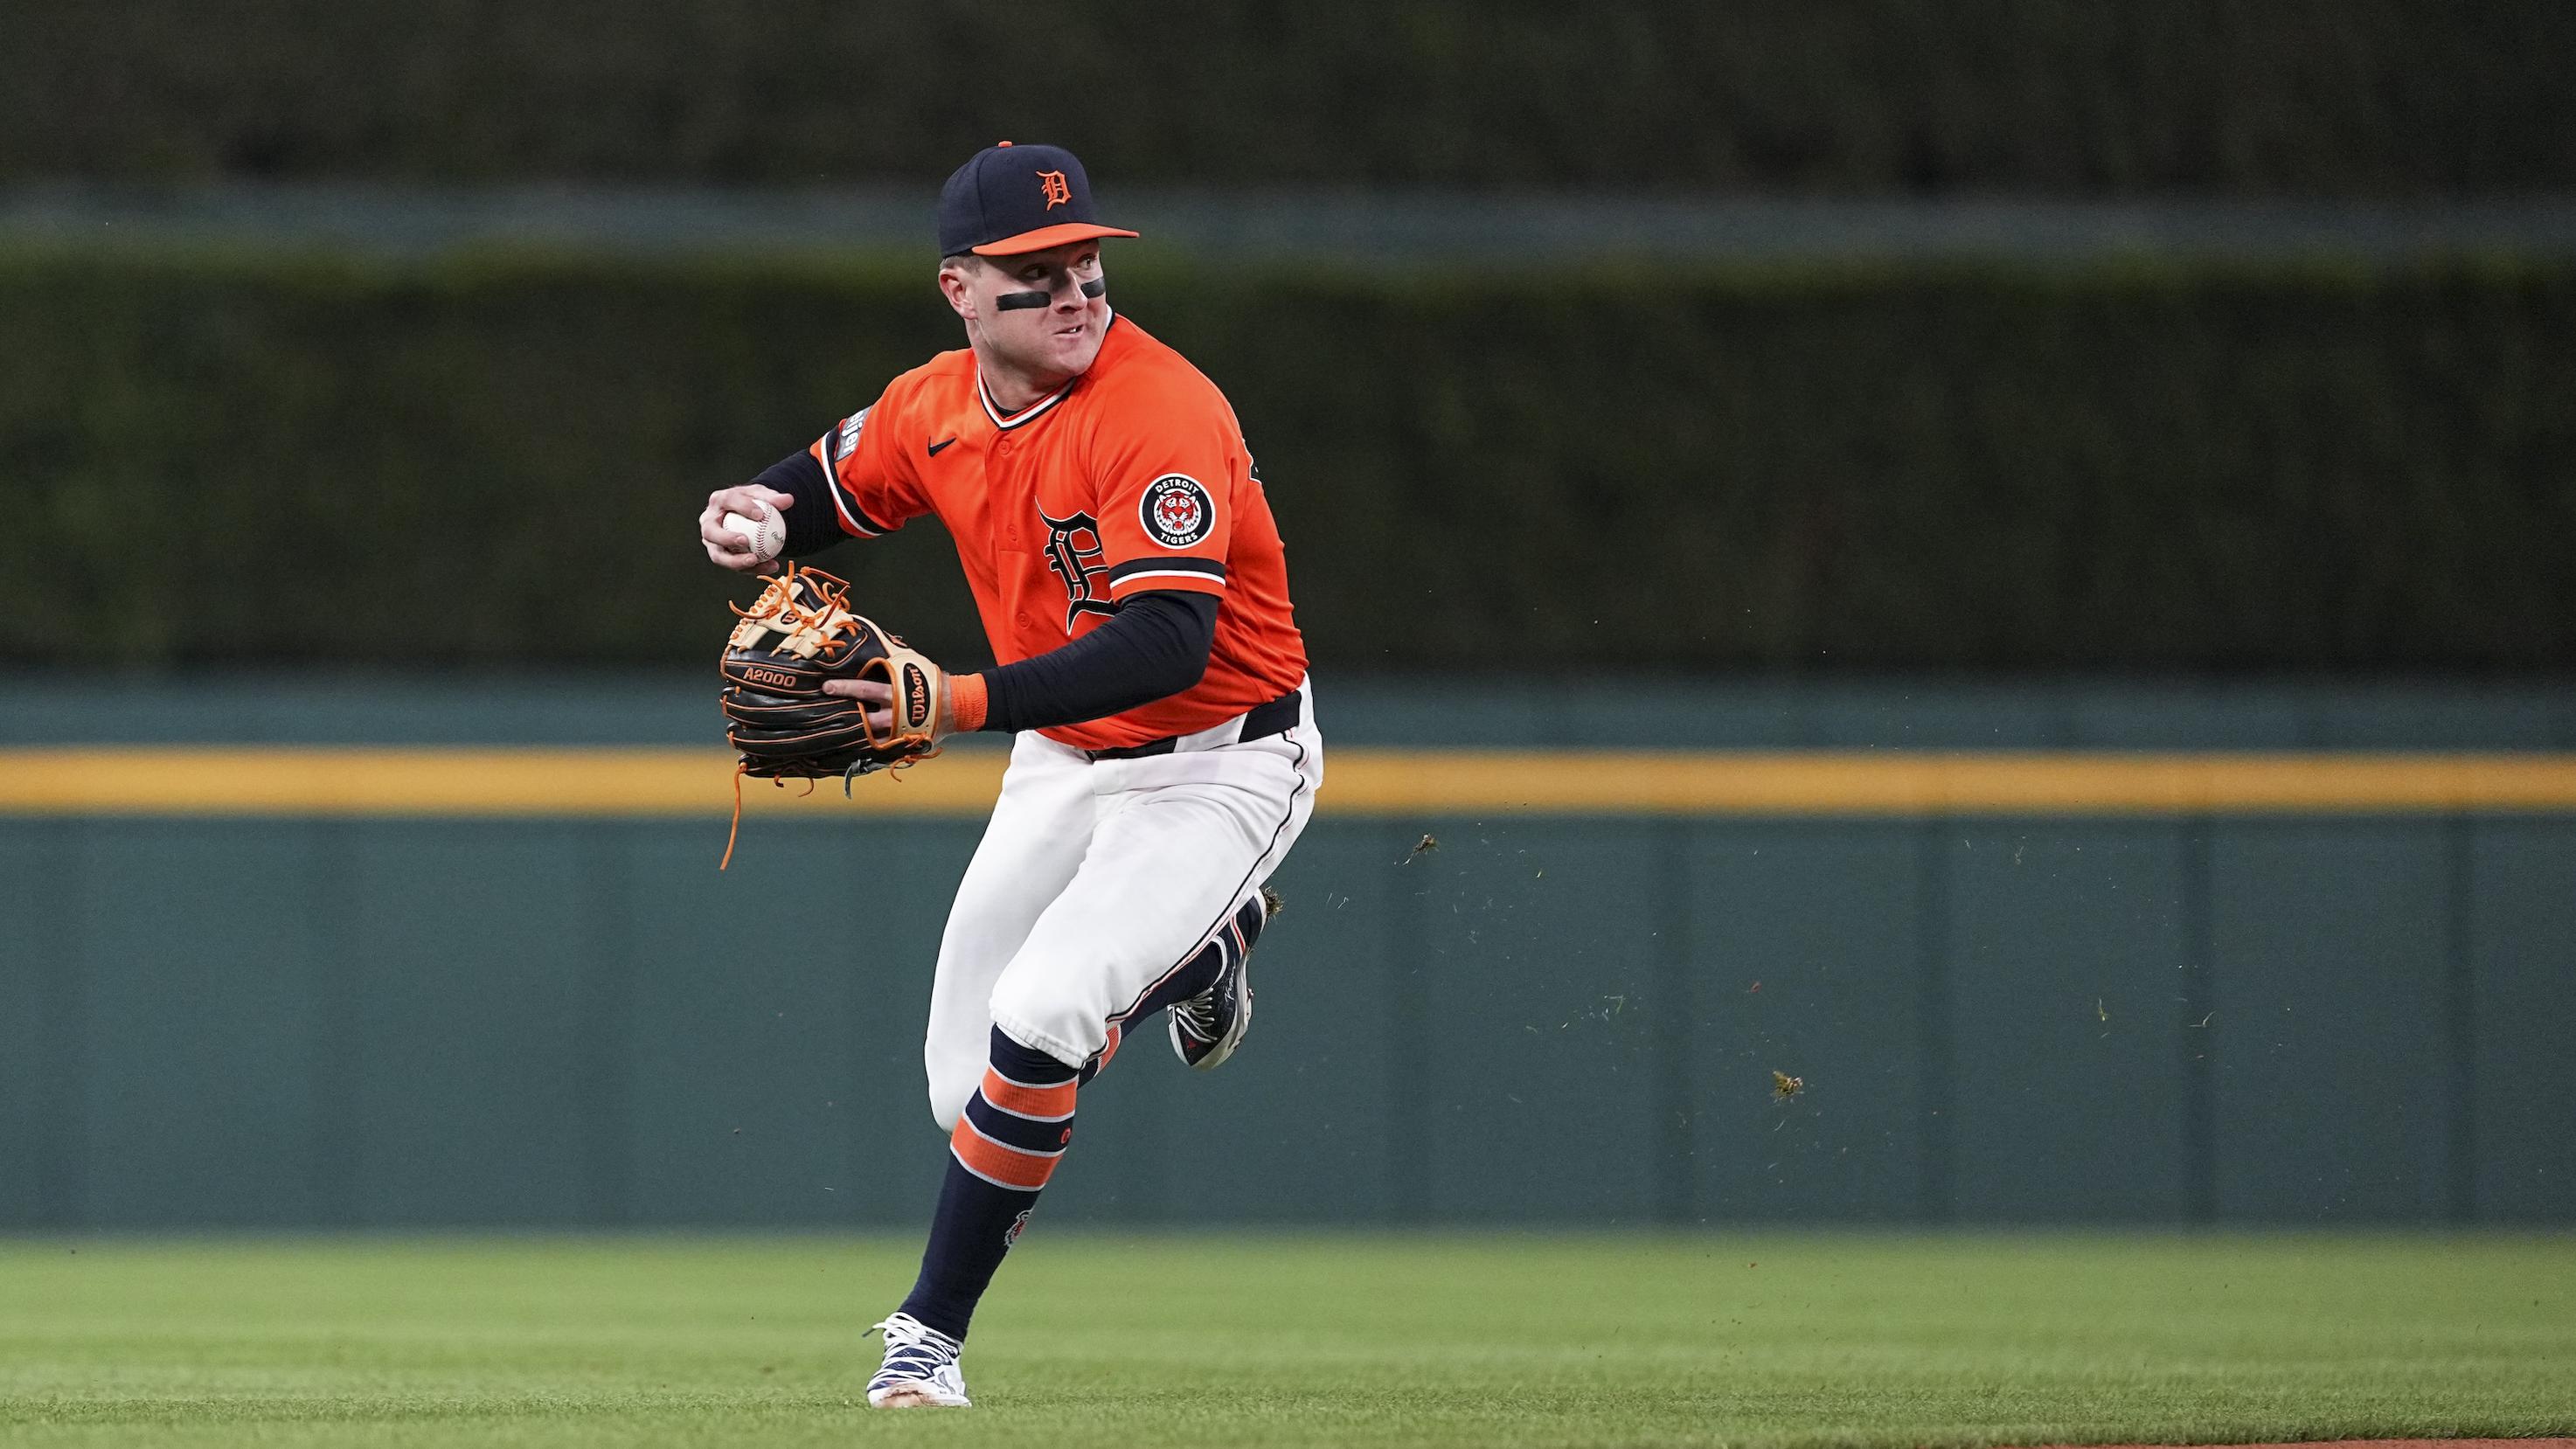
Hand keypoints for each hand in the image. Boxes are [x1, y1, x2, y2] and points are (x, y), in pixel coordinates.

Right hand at [699, 484, 794, 572]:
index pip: (728, 501)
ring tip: (755, 560)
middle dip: (726, 538)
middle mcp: (709, 522)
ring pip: (719, 555)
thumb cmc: (752, 502)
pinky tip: (771, 566)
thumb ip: (773, 498)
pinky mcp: (722, 556)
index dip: (743, 507)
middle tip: (745, 541)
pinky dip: (753, 568)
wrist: (745, 515)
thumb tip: (788, 500)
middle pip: (711, 532)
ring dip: (735, 560)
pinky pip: (736, 566)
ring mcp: (712, 541)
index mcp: (719, 500)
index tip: (760, 515)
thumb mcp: (762, 495)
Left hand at [821, 660, 961, 742]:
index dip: (845, 688)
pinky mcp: (903, 742)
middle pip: (863, 717)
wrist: (957, 705)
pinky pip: (883, 748)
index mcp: (895, 692)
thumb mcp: (912, 664)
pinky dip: (868, 749)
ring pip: (870, 736)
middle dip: (843, 715)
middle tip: (823, 713)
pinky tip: (851, 749)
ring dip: (852, 735)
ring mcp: (898, 731)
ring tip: (832, 733)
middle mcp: (894, 713)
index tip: (826, 686)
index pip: (864, 689)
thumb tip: (874, 637)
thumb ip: (892, 657)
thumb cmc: (933, 681)